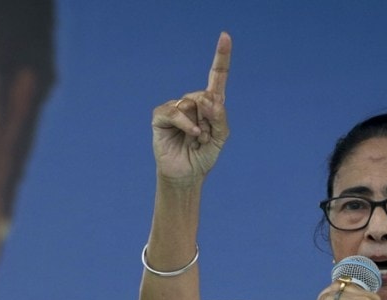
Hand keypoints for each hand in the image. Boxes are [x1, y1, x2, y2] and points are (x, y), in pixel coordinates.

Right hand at [152, 32, 231, 186]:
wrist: (186, 175)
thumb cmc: (203, 156)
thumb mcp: (220, 137)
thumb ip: (220, 117)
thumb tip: (208, 99)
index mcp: (210, 104)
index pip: (217, 77)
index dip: (221, 57)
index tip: (225, 36)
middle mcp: (192, 102)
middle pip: (206, 95)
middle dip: (210, 116)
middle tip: (206, 136)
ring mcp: (176, 108)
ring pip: (192, 102)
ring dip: (199, 124)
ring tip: (196, 140)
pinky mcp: (161, 116)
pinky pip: (176, 111)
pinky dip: (186, 123)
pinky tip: (191, 135)